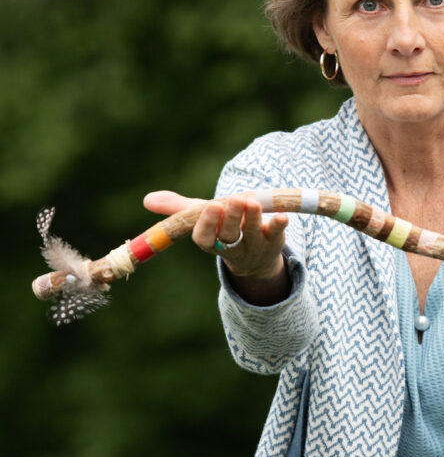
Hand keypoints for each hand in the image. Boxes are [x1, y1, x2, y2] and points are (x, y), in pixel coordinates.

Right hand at [143, 190, 288, 281]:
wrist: (255, 256)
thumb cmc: (222, 229)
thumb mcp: (201, 218)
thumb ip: (178, 208)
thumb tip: (146, 199)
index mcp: (211, 243)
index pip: (205, 239)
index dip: (207, 224)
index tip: (210, 206)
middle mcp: (231, 247)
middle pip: (230, 235)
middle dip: (232, 218)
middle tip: (235, 199)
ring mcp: (253, 246)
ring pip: (252, 234)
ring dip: (253, 218)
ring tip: (253, 201)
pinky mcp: (273, 242)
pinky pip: (276, 235)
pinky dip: (279, 225)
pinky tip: (283, 215)